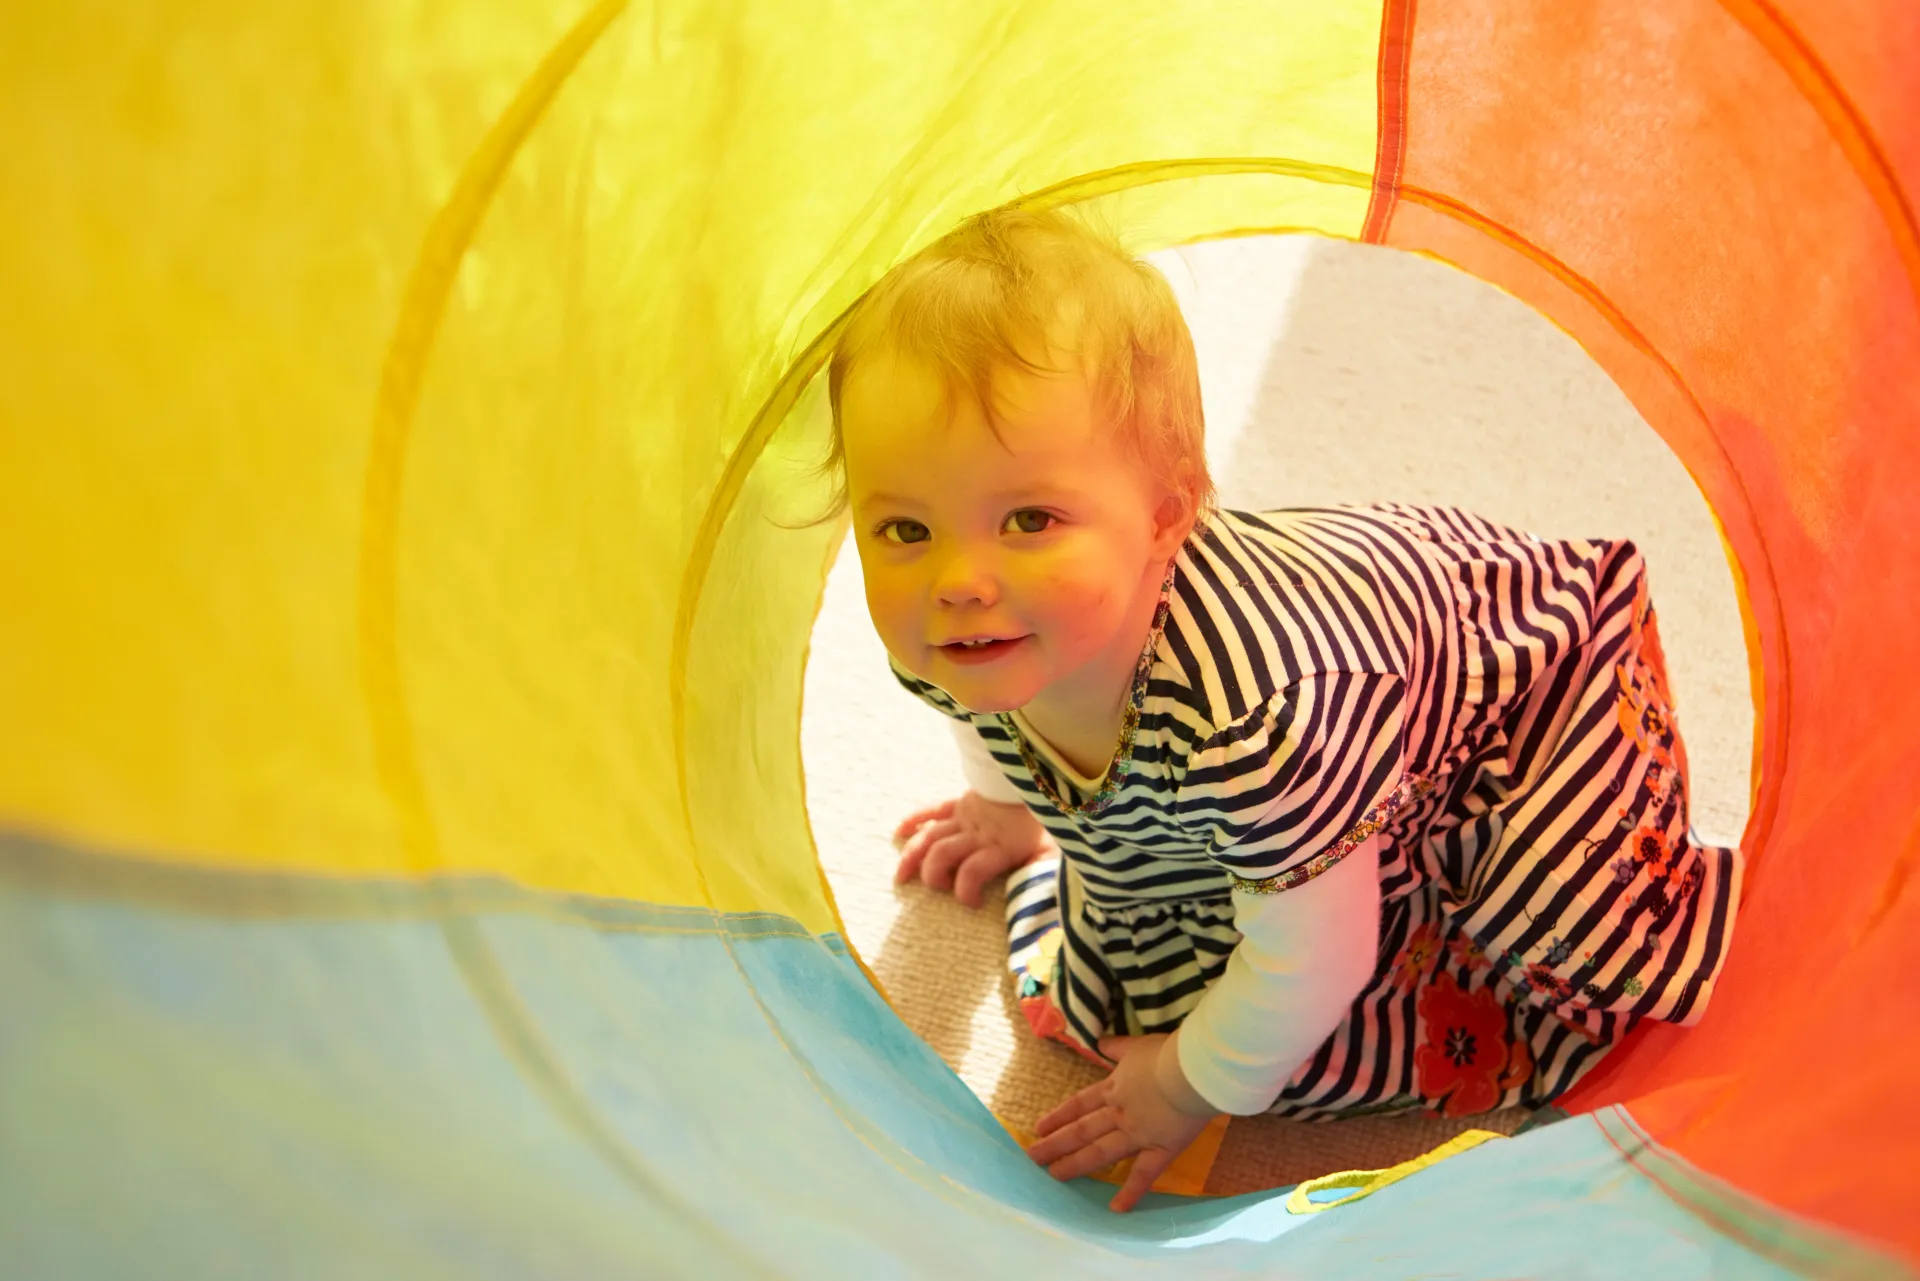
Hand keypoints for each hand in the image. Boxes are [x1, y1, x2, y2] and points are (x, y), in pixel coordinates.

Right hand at [893, 791, 1054, 907]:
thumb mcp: (1049, 848)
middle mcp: (976, 834)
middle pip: (942, 854)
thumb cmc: (1040, 818)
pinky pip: (931, 811)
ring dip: (913, 856)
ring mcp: (963, 818)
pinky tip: (899, 833)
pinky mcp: (958, 804)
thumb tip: (1034, 896)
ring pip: (930, 837)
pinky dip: (913, 820)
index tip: (972, 904)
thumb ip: (1040, 871)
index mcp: (998, 847)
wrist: (1032, 777)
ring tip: (902, 877)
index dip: (966, 891)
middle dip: (933, 875)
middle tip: (939, 888)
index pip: (972, 871)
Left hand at [1025, 1033, 1218, 1211]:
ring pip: (1100, 1152)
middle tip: (1033, 1157)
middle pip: (1082, 1130)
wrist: (1192, 1071)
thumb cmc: (1168, 1054)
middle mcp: (1119, 1114)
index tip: (1039, 1127)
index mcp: (1115, 1088)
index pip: (1080, 1104)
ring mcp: (1138, 1134)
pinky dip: (1131, 1192)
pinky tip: (1115, 1209)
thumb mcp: (1138, 1045)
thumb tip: (1102, 1041)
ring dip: (1076, 1165)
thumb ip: (1118, 1047)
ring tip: (1054, 1176)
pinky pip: (1144, 1174)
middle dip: (1056, 1144)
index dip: (1059, 1116)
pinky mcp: (1160, 1149)